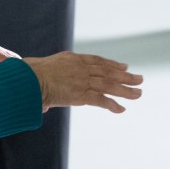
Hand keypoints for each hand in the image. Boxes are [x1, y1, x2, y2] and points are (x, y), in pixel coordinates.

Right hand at [23, 52, 142, 113]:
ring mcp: (82, 80)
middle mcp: (81, 68)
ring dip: (126, 89)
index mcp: (73, 59)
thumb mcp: (43, 70)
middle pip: (108, 71)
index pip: (97, 61)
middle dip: (125, 76)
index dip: (112, 64)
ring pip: (109, 84)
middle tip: (140, 79)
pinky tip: (122, 109)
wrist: (29, 78)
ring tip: (139, 93)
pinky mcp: (81, 94)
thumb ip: (48, 84)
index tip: (124, 67)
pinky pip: (100, 100)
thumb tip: (45, 105)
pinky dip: (112, 104)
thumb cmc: (29, 75)